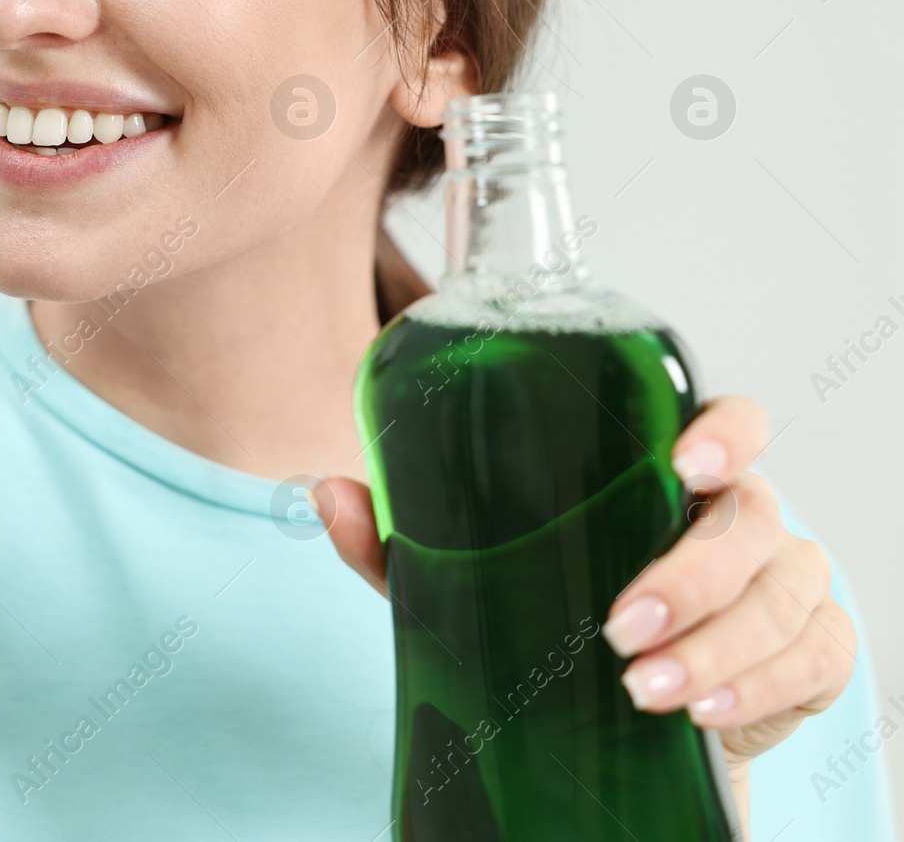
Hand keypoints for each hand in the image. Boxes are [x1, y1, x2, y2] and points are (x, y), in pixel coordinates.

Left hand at [314, 395, 856, 826]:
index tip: (682, 461)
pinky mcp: (809, 655)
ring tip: (643, 690)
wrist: (614, 720)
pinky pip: (815, 660)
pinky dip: (761, 688)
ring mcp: (785, 583)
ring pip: (785, 596)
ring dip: (718, 647)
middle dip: (694, 574)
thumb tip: (328, 492)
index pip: (730, 423)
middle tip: (621, 626)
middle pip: (754, 517)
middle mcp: (739, 518)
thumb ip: (403, 541)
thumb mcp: (470, 578)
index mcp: (668, 477)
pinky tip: (702, 713)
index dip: (724, 431)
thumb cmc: (551, 617)